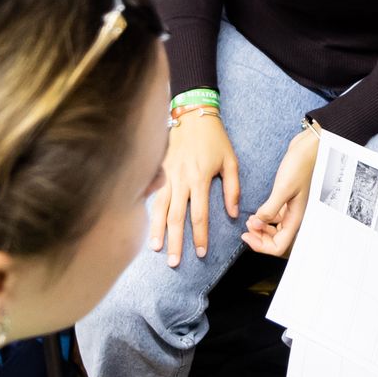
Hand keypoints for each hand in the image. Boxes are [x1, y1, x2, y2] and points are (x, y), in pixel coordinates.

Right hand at [151, 113, 239, 267]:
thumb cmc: (215, 138)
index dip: (199, 236)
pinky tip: (144, 225)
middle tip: (174, 262)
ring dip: (156, 230)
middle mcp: (180, 180)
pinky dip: (147, 211)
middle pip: (175, 217)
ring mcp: (165, 175)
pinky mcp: (156, 170)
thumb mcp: (231, 161)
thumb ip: (233, 189)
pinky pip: (151, 195)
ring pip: (159, 208)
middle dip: (175, 242)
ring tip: (156, 249)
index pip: (199, 216)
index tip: (200, 253)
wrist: (191, 114)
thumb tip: (234, 214)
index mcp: (199, 179)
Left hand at [241, 129, 316, 257]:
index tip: (246, 235)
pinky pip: (275, 217)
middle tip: (245, 228)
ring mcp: (291, 208)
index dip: (261, 246)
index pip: (279, 246)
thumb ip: (270, 209)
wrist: (310, 147)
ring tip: (249, 219)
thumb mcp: (283, 188)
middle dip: (259, 238)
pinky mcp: (287, 199)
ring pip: (274, 229)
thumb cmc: (301, 165)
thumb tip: (256, 225)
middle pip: (276, 240)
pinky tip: (257, 211)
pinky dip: (264, 218)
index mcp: (296, 218)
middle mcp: (294, 216)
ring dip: (260, 228)